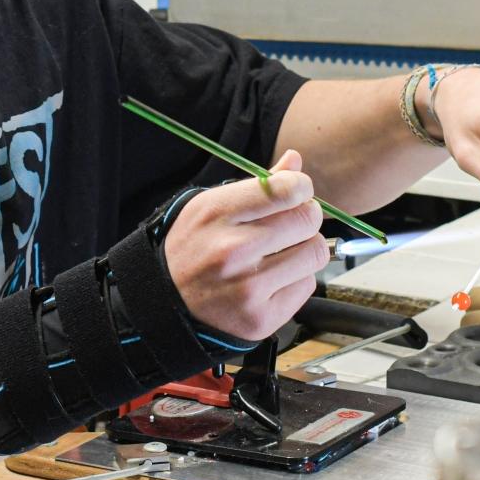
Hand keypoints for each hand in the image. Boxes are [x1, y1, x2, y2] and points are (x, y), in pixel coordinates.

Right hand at [161, 150, 329, 342]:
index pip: (285, 190)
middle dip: (307, 217)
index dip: (301, 186)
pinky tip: (273, 279)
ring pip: (314, 254)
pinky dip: (296, 279)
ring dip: (306, 249)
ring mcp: (248, 287)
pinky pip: (306, 286)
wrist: (165, 304)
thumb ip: (257, 185)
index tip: (297, 192)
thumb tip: (295, 161)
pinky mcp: (262, 317)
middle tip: (295, 222)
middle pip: (307, 220)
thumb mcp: (209, 207)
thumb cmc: (193, 248)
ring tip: (284, 252)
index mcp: (217, 214)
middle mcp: (233, 250)